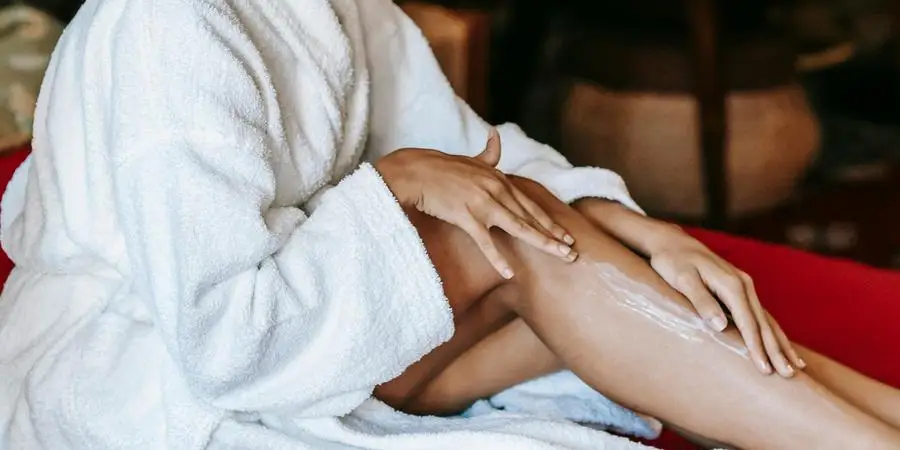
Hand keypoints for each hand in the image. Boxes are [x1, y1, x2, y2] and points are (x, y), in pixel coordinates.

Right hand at [376, 129, 576, 277]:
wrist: (416, 171)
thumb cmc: (441, 167)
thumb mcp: (471, 160)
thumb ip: (488, 152)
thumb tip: (496, 135)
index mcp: (499, 179)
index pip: (530, 204)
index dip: (550, 221)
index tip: (566, 235)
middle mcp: (496, 190)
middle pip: (530, 217)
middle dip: (554, 235)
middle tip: (572, 253)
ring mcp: (482, 204)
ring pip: (518, 227)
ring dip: (541, 242)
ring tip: (560, 256)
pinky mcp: (465, 216)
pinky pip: (485, 241)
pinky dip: (497, 257)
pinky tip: (509, 272)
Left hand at [649, 232, 805, 376]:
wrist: (671, 241)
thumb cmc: (672, 261)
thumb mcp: (682, 280)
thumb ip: (702, 301)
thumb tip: (721, 326)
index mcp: (731, 284)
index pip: (748, 322)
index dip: (756, 347)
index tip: (765, 369)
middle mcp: (743, 284)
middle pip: (764, 323)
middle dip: (777, 350)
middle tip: (790, 375)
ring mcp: (743, 286)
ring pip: (767, 319)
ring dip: (781, 343)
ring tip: (796, 366)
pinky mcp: (739, 289)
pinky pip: (760, 314)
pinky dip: (772, 331)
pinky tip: (780, 344)